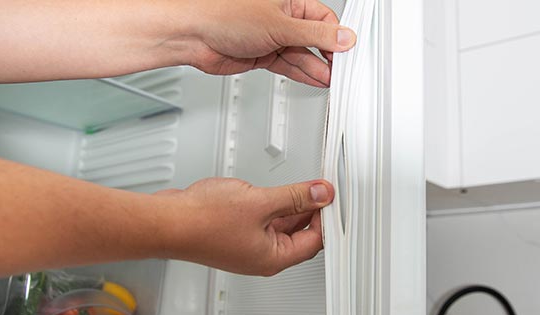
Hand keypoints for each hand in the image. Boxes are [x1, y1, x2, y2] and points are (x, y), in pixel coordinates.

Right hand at [156, 178, 333, 275]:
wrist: (166, 222)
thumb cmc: (202, 221)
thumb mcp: (260, 202)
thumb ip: (295, 197)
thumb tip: (320, 194)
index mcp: (273, 258)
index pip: (314, 240)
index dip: (325, 218)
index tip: (329, 197)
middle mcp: (262, 257)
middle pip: (299, 234)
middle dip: (310, 210)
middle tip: (316, 188)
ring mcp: (247, 247)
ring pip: (280, 227)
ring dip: (290, 207)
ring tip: (295, 187)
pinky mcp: (234, 236)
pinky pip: (262, 222)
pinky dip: (271, 207)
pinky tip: (270, 193)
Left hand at [187, 0, 356, 86]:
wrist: (193, 35)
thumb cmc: (224, 15)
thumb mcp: (280, 26)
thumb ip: (315, 35)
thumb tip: (344, 37)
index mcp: (290, 1)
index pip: (324, 20)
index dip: (336, 38)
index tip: (346, 54)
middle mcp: (282, 18)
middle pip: (315, 39)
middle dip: (328, 57)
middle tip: (341, 72)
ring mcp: (273, 38)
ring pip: (302, 55)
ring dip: (316, 69)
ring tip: (332, 81)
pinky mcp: (263, 55)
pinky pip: (289, 66)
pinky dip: (302, 74)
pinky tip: (316, 80)